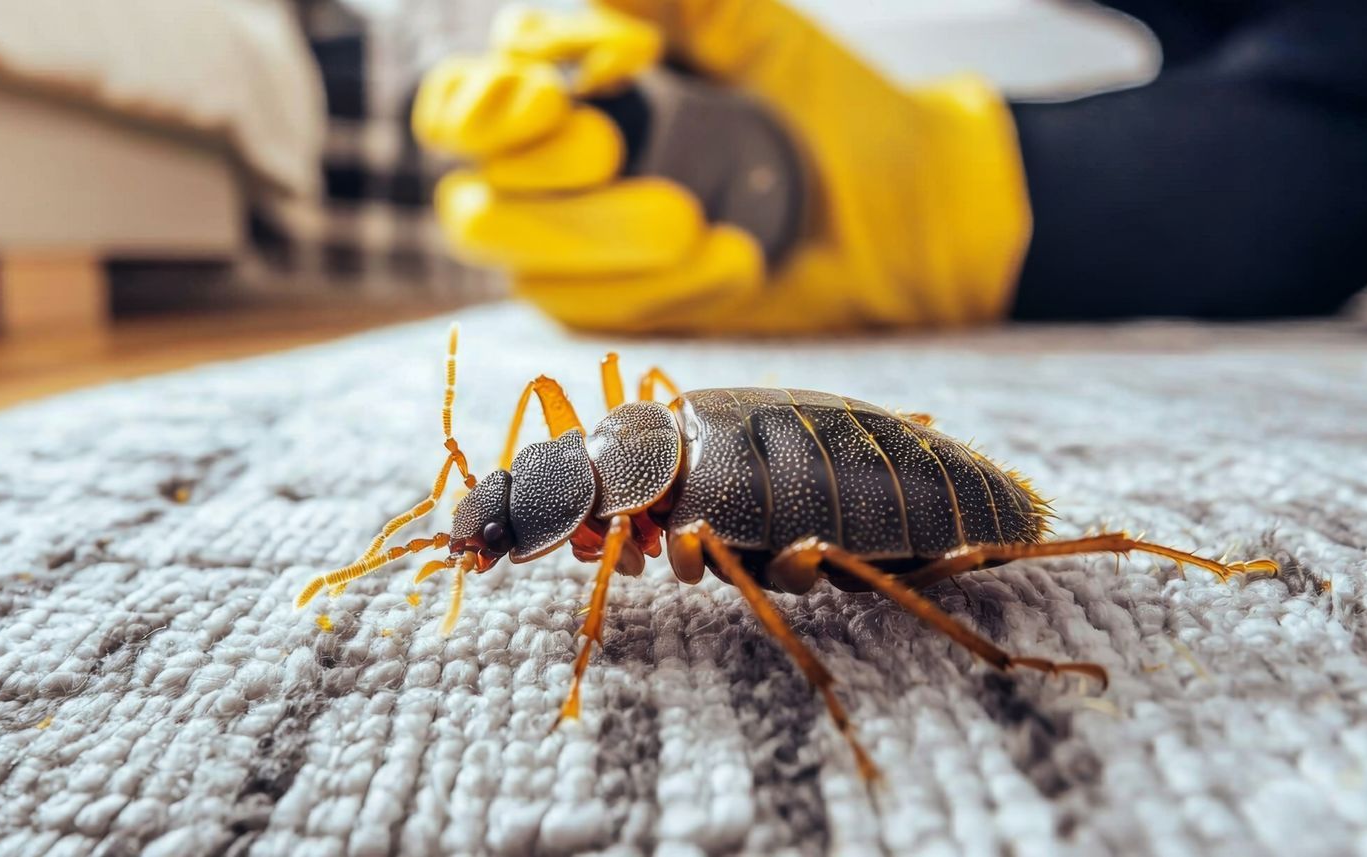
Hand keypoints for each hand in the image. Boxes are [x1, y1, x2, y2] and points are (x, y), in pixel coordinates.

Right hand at [412, 1, 1031, 333]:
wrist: (909, 203)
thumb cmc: (827, 103)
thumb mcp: (756, 28)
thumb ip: (679, 0)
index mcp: (561, 89)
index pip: (457, 104)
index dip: (480, 104)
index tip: (558, 92)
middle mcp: (551, 177)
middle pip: (473, 201)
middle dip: (538, 181)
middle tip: (608, 147)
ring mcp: (580, 256)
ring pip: (527, 270)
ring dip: (603, 242)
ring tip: (700, 222)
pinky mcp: (626, 317)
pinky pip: (603, 319)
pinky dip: (666, 291)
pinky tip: (737, 258)